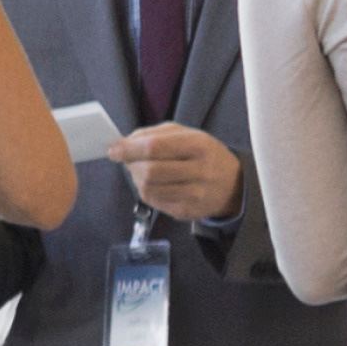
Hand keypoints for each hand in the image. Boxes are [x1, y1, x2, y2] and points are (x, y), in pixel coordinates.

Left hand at [117, 120, 240, 222]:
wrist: (233, 184)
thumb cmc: (203, 154)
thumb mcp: (185, 134)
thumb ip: (152, 134)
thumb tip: (122, 143)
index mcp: (198, 145)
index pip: (155, 147)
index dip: (129, 149)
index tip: (114, 149)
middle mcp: (200, 171)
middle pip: (150, 171)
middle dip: (131, 165)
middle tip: (128, 160)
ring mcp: (195, 194)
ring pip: (149, 189)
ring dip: (136, 179)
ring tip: (142, 171)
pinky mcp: (188, 211)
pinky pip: (155, 202)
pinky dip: (147, 191)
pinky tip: (154, 184)